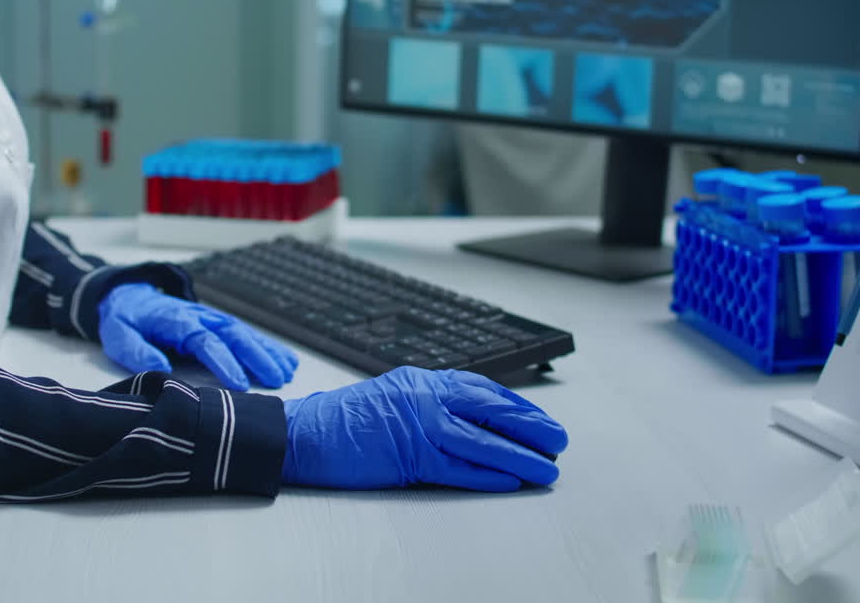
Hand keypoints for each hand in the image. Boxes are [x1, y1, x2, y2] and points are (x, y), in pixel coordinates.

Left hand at [98, 283, 297, 390]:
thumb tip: (161, 368)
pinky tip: (284, 359)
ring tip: (287, 371)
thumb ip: (137, 351)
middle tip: (275, 379)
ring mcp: (211, 318)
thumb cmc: (126, 321)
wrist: (130, 298)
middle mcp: (200, 316)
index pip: (205, 341)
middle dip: (256, 356)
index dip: (224, 361)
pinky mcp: (217, 323)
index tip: (240, 383)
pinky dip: (266, 345)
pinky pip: (245, 333)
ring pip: (244, 332)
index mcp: (177, 320)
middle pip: (233, 334)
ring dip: (267, 351)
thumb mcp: (119, 335)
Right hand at [282, 367, 566, 491]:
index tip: (538, 418)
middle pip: (490, 409)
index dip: (516, 405)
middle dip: (529, 426)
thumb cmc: (341, 422)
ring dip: (519, 455)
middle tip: (557, 440)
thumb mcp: (391, 397)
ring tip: (546, 466)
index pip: (482, 388)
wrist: (301, 434)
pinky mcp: (408, 456)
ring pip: (482, 440)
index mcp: (421, 380)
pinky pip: (458, 467)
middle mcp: (424, 396)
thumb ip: (427, 404)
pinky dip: (487, 474)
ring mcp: (417, 425)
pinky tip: (510, 479)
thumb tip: (465, 420)